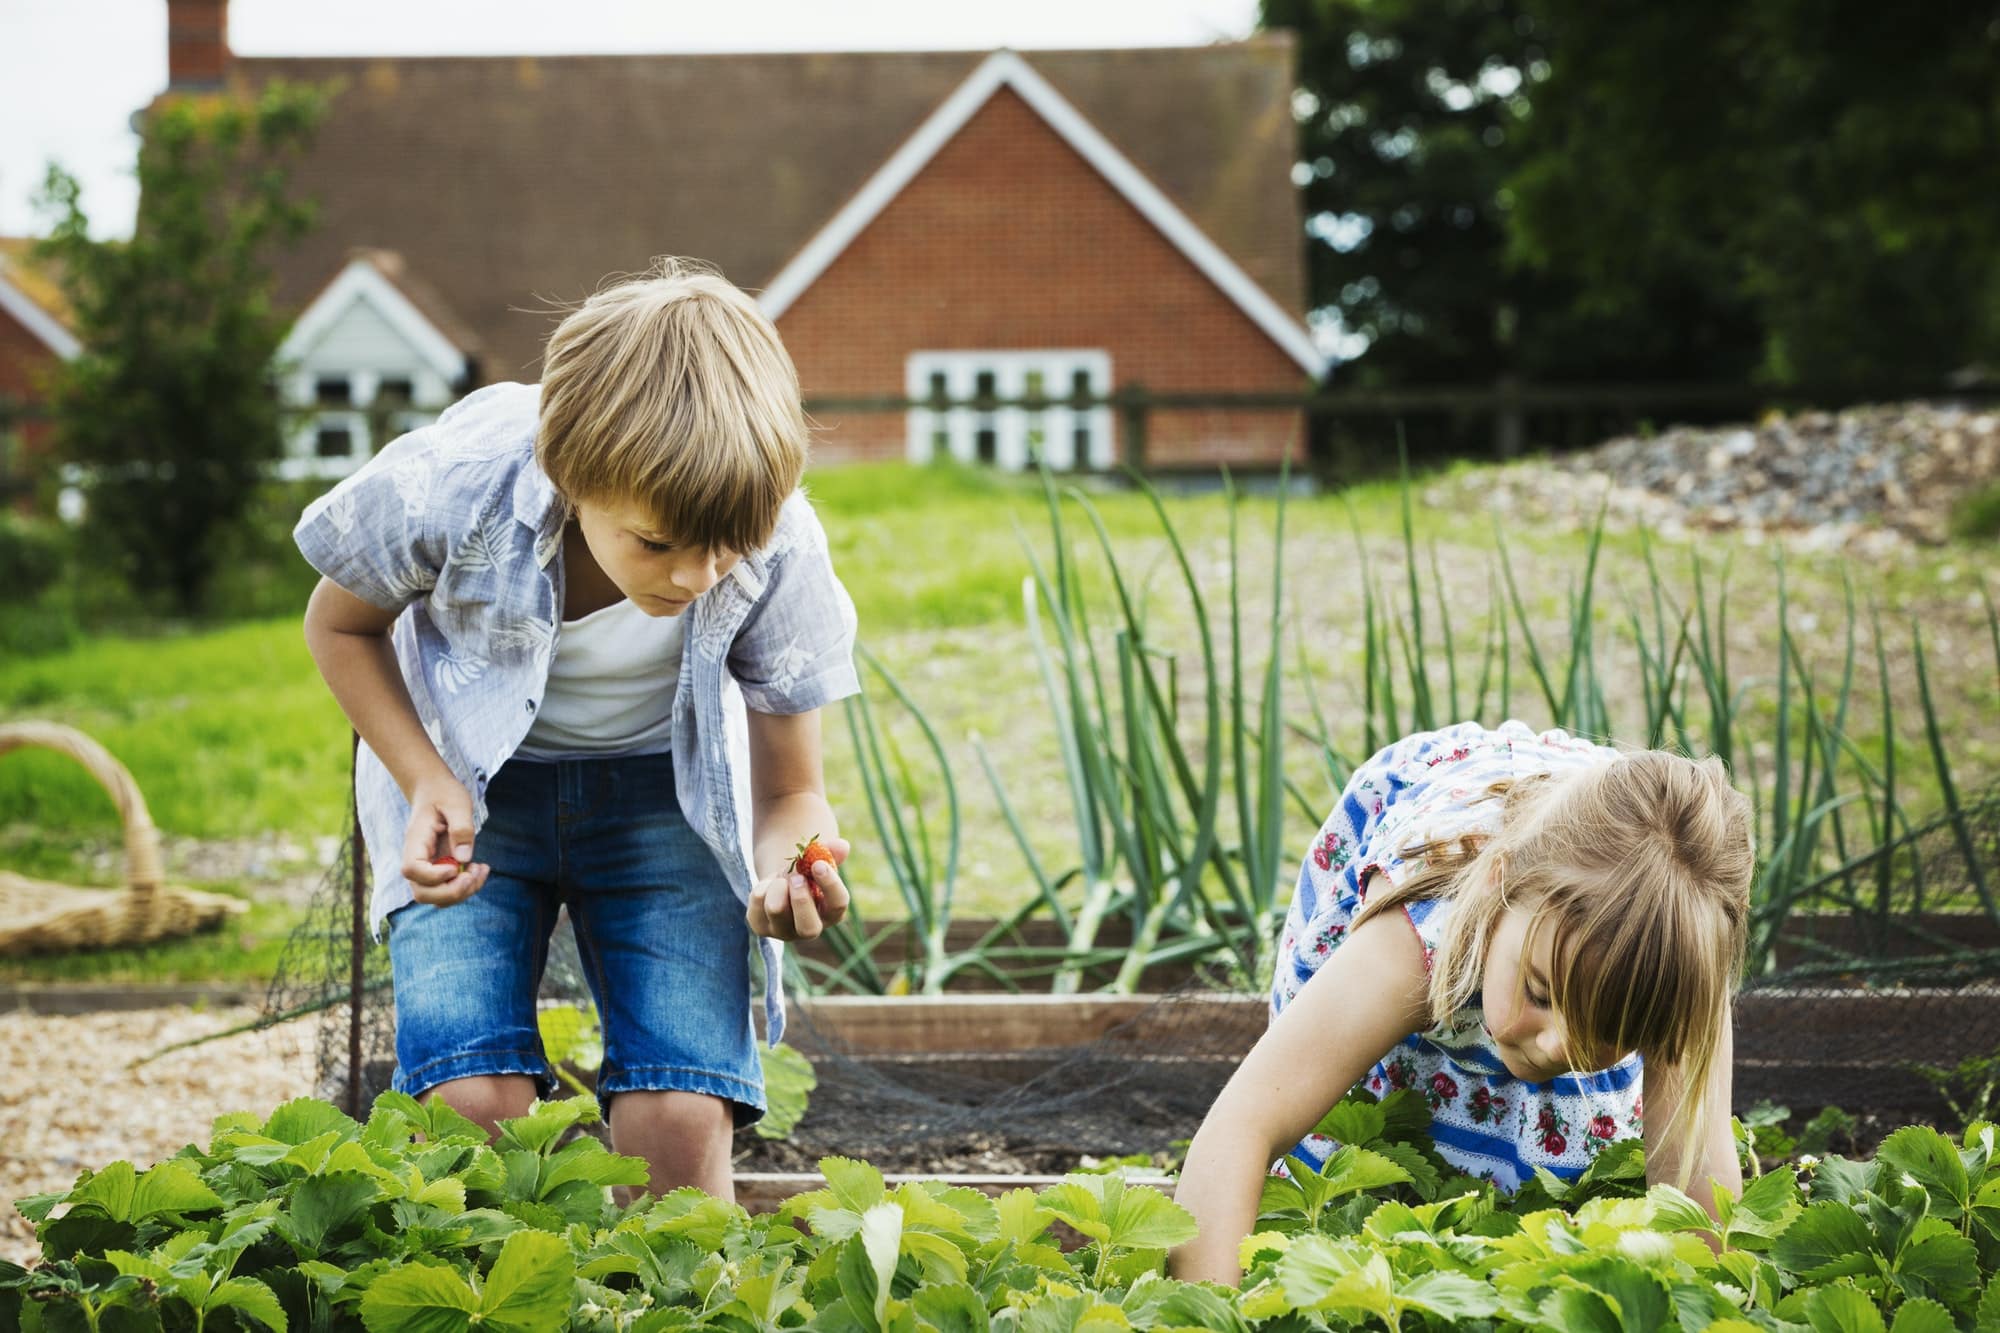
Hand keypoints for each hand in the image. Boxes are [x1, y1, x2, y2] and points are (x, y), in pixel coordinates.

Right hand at [401, 774, 489, 905]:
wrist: (435, 790)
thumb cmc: (445, 793)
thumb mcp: (458, 803)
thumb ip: (461, 828)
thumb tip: (463, 858)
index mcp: (416, 840)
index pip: (412, 869)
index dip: (433, 876)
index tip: (456, 867)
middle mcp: (417, 858)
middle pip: (421, 893)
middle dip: (451, 892)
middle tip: (473, 874)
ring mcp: (426, 867)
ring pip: (435, 897)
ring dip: (461, 893)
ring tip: (480, 870)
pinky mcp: (438, 870)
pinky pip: (447, 890)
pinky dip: (465, 887)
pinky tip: (479, 869)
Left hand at [747, 835, 850, 940]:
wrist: (782, 882)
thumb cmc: (807, 873)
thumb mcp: (818, 861)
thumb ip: (830, 852)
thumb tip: (842, 845)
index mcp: (831, 913)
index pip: (838, 905)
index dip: (830, 884)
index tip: (818, 864)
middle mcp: (809, 930)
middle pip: (809, 929)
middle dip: (801, 898)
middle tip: (796, 877)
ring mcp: (783, 931)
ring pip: (776, 910)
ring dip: (778, 885)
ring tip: (781, 878)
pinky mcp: (761, 927)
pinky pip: (757, 903)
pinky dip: (762, 885)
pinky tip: (768, 886)